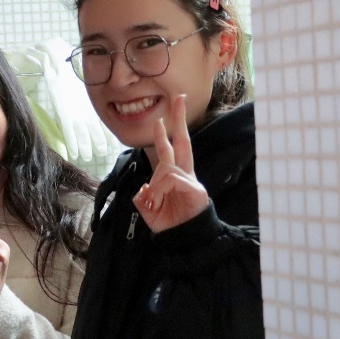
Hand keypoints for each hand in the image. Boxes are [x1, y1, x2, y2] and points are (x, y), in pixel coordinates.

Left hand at [133, 94, 209, 233]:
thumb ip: (143, 196)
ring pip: (166, 168)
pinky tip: (160, 199)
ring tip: (156, 202)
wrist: (185, 240)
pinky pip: (172, 179)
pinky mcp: (196, 189)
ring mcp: (191, 181)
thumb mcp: (149, 210)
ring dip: (156, 185)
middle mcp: (184, 175)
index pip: (171, 151)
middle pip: (183, 142)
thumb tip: (144, 187)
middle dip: (180, 120)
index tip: (162, 119)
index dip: (166, 135)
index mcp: (174, 177)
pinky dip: (161, 189)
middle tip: (180, 98)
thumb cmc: (169, 225)